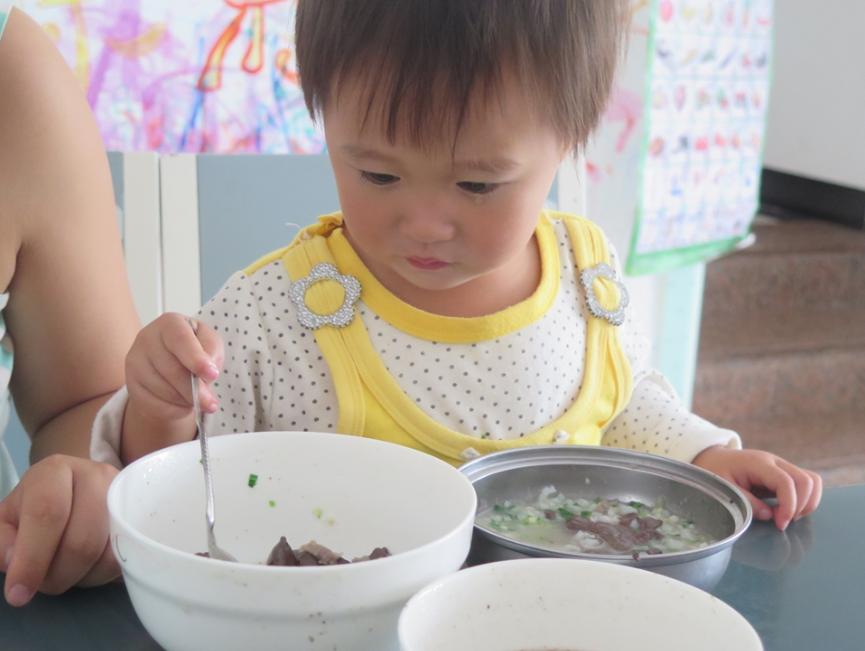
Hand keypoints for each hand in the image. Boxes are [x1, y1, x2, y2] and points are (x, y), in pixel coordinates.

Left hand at [0, 455, 118, 605]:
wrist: (76, 490)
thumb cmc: (36, 507)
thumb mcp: (8, 519)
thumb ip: (2, 540)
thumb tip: (14, 561)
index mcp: (54, 471)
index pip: (47, 513)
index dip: (32, 558)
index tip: (19, 593)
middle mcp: (96, 475)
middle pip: (81, 540)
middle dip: (57, 575)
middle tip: (44, 582)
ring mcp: (124, 495)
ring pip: (105, 553)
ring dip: (80, 576)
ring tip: (65, 570)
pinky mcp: (141, 515)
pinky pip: (126, 557)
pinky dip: (102, 573)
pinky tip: (88, 565)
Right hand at [125, 313, 223, 421]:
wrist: (174, 367)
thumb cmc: (195, 352)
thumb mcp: (210, 345)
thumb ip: (212, 352)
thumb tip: (208, 372)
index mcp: (170, 323)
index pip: (180, 340)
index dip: (196, 359)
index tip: (212, 375)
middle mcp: (147, 338)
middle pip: (172, 369)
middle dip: (194, 390)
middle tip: (211, 403)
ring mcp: (135, 361)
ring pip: (162, 388)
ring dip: (185, 400)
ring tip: (196, 399)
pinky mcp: (131, 384)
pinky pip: (153, 403)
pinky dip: (173, 409)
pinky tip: (182, 404)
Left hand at [692, 446, 821, 530]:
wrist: (714, 458)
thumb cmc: (716, 472)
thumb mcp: (724, 487)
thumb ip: (746, 501)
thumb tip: (769, 515)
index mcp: (758, 463)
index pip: (786, 481)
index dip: (789, 505)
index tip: (781, 524)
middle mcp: (775, 462)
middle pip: (806, 480)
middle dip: (801, 505)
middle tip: (783, 522)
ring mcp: (782, 466)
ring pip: (812, 480)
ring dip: (807, 503)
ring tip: (788, 517)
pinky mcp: (785, 474)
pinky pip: (807, 484)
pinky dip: (806, 499)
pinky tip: (789, 511)